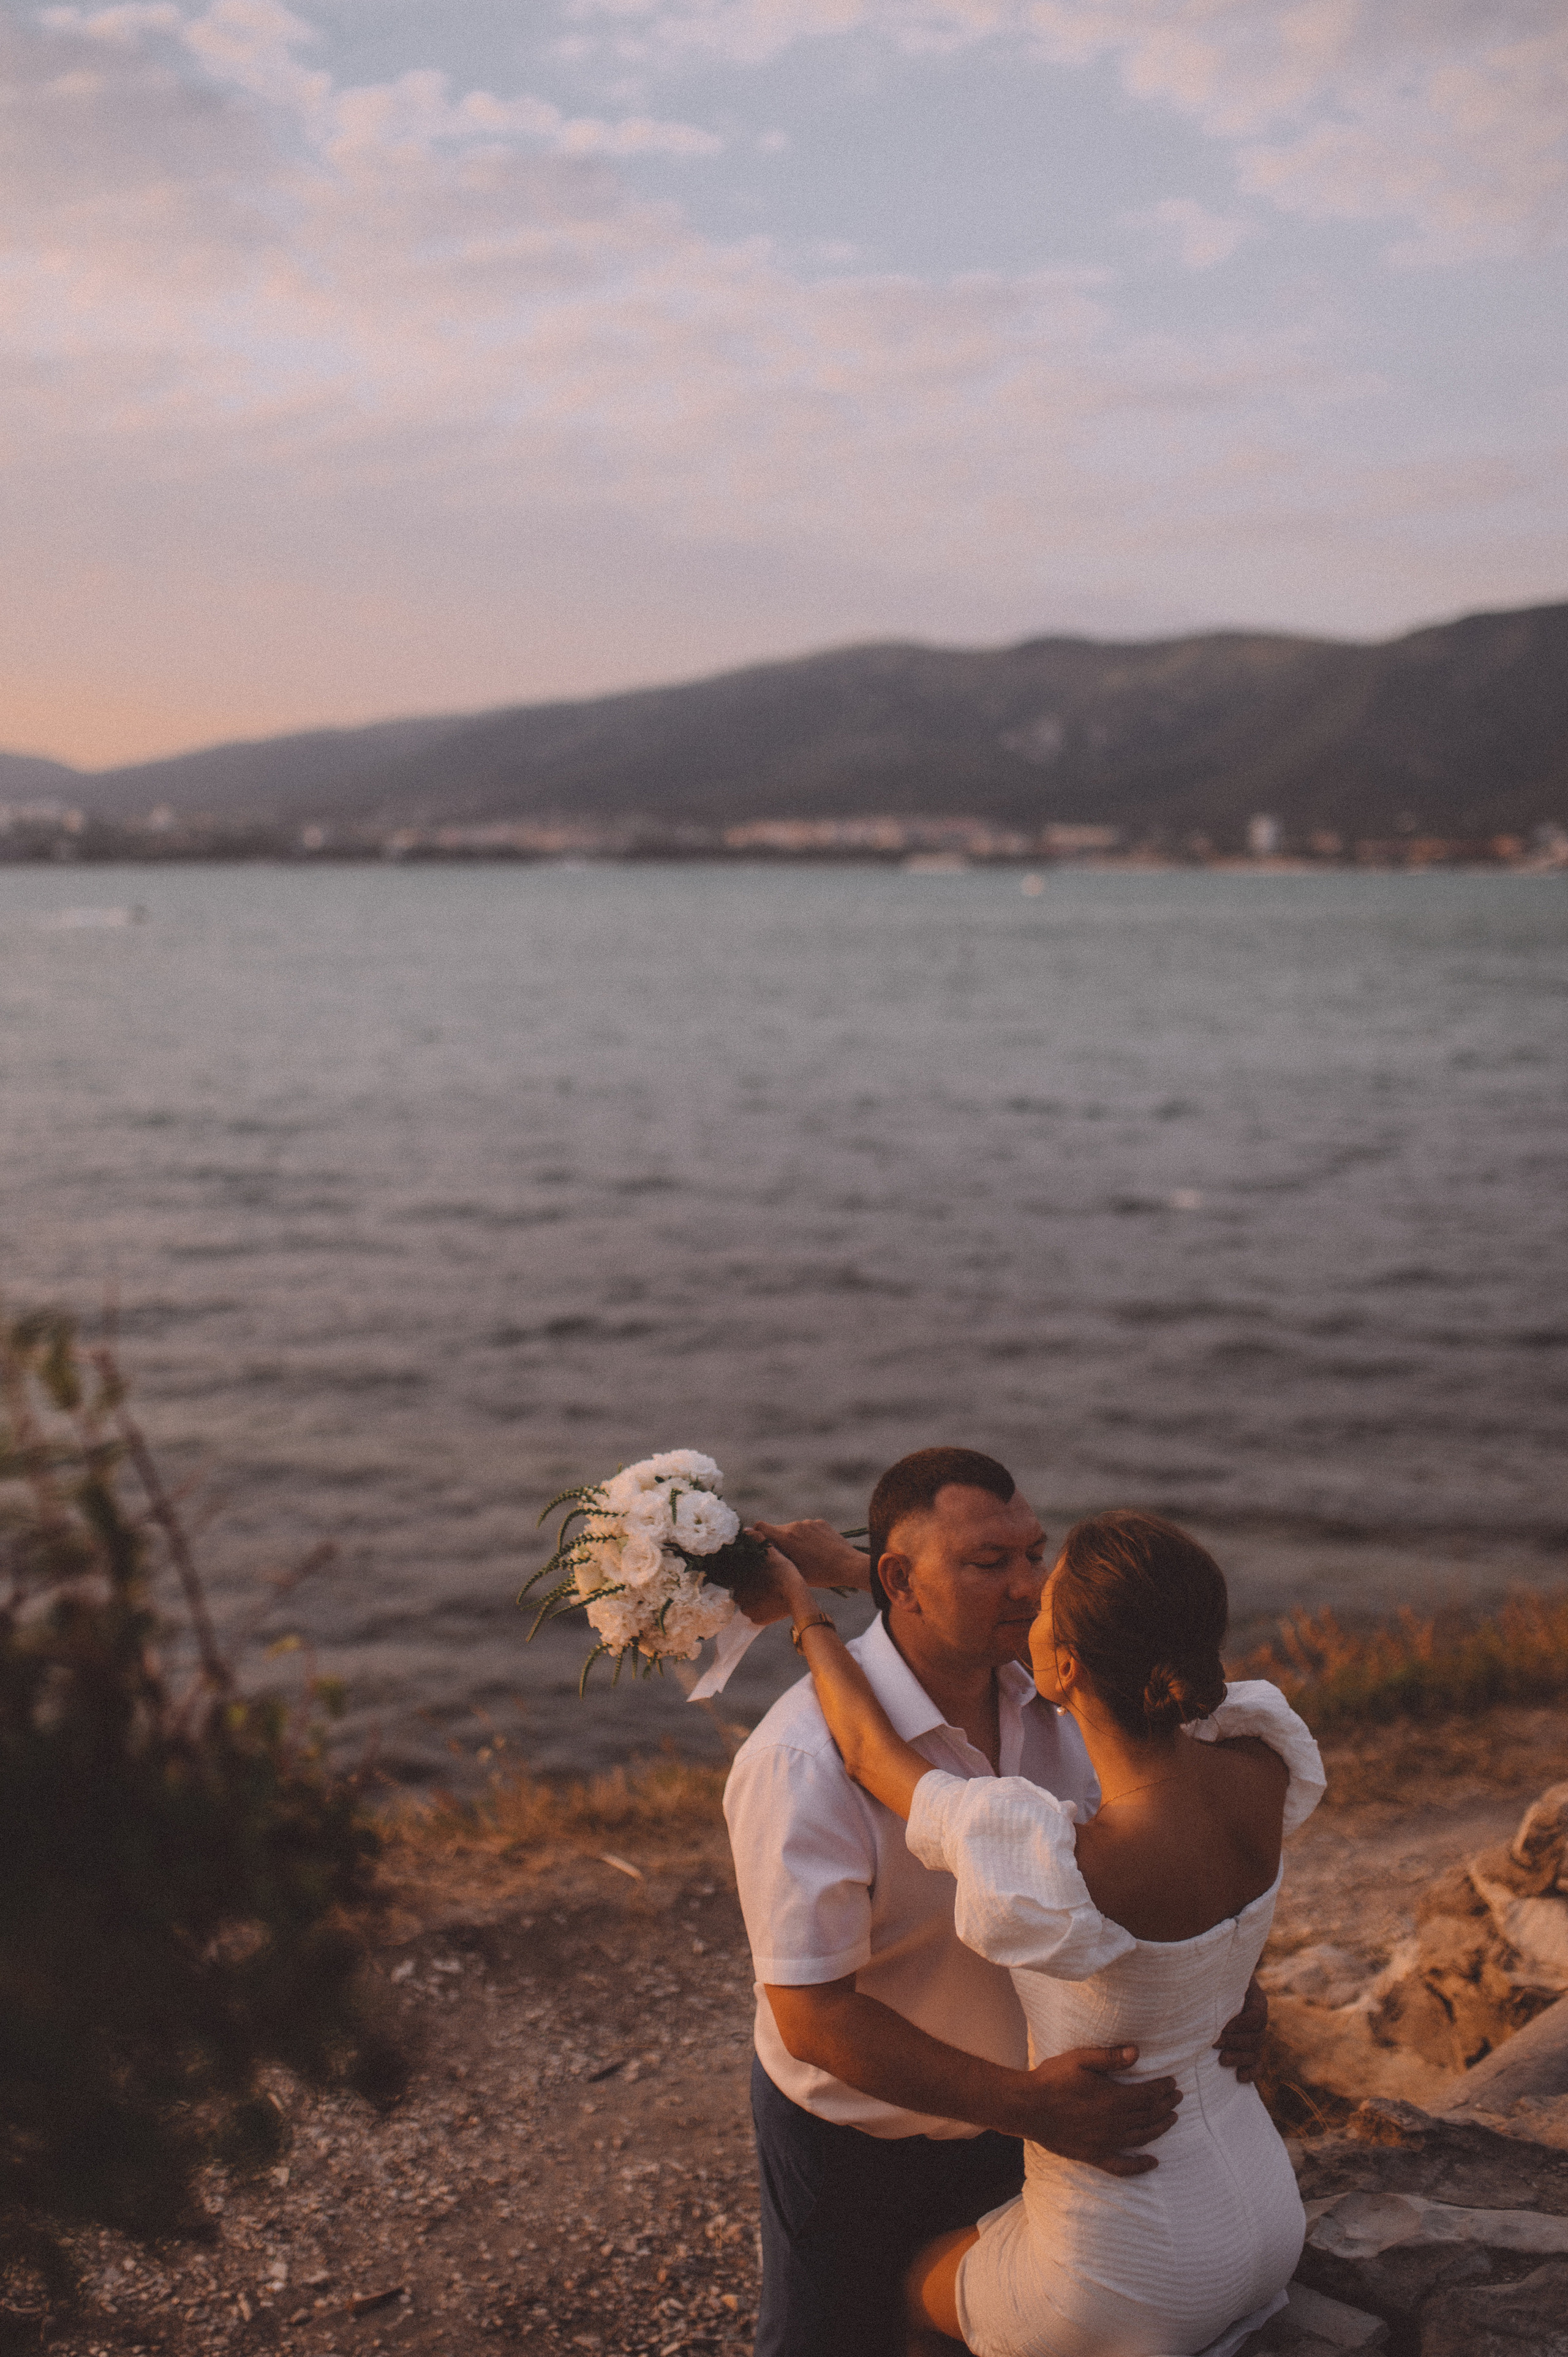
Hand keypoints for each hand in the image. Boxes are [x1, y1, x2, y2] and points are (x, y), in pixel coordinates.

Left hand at [734, 1541, 814, 1629]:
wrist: (796, 1593)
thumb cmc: (783, 1571)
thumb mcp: (771, 1552)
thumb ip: (757, 1540)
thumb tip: (745, 1530)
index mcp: (738, 1580)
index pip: (735, 1579)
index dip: (745, 1576)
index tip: (755, 1574)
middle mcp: (739, 1597)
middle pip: (741, 1592)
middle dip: (748, 1588)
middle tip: (763, 1583)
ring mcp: (748, 1611)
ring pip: (748, 1604)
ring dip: (754, 1599)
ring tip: (768, 1593)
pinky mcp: (757, 1621)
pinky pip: (756, 1615)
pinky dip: (761, 1610)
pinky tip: (770, 1603)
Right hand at [751, 1518, 873, 1592]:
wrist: (849, 1565)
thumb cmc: (820, 1573)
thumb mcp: (794, 1571)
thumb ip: (777, 1559)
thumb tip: (764, 1551)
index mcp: (786, 1537)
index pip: (760, 1527)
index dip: (756, 1534)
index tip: (758, 1544)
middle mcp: (795, 1525)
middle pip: (777, 1530)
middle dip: (777, 1541)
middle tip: (786, 1557)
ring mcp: (809, 1522)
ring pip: (792, 1530)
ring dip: (793, 1540)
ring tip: (805, 1556)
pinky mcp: (820, 1522)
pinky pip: (806, 1528)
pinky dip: (806, 1537)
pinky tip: (816, 1550)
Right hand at [1009, 2046, 1180, 2178]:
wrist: (1028, 2107)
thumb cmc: (1053, 2079)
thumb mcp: (1081, 2060)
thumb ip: (1110, 2057)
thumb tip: (1137, 2052)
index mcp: (1113, 2100)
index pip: (1147, 2095)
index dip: (1162, 2089)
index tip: (1173, 2082)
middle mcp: (1114, 2124)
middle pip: (1148, 2116)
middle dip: (1165, 2105)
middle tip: (1178, 2098)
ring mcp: (1106, 2142)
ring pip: (1142, 2138)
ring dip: (1160, 2128)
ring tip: (1172, 2119)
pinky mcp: (1094, 2155)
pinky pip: (1123, 2166)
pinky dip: (1140, 2166)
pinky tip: (1153, 2162)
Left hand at [1214, 1978, 1267, 2082]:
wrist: (1220, 1985)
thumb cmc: (1219, 1977)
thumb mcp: (1223, 1975)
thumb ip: (1221, 1979)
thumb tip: (1206, 1978)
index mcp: (1257, 2000)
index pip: (1257, 2017)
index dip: (1241, 2025)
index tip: (1222, 2026)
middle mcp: (1259, 2020)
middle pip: (1256, 2037)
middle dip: (1234, 2042)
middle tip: (1214, 2042)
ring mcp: (1256, 2036)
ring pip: (1255, 2053)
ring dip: (1239, 2058)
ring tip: (1222, 2060)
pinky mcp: (1250, 2049)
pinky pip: (1258, 2064)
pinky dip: (1251, 2072)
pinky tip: (1240, 2077)